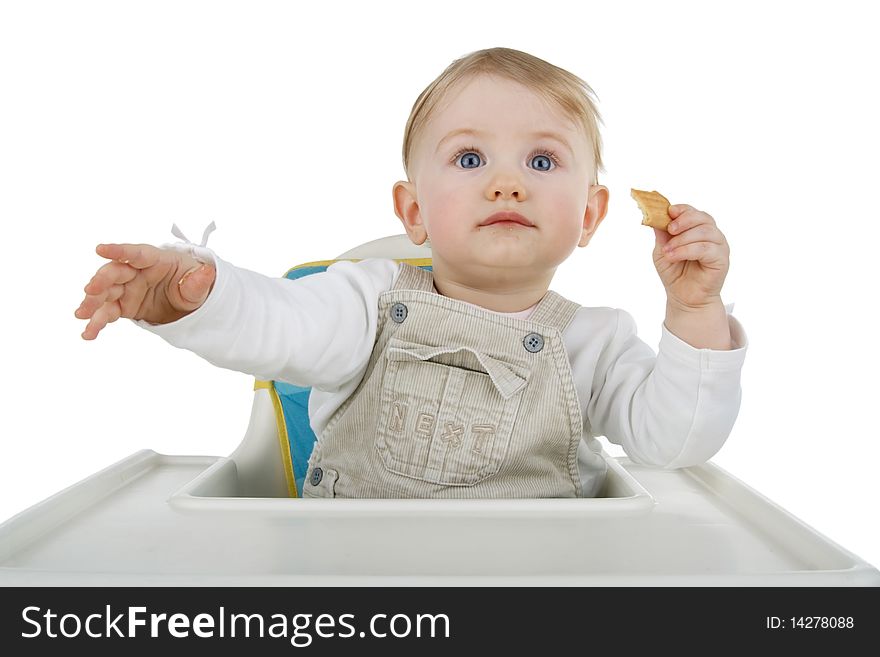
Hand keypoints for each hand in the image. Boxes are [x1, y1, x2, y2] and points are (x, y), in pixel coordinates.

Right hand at [75, 243, 215, 339]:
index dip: (118, 251)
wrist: (187, 300)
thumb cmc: (191, 282)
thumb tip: (208, 272)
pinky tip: (88, 333)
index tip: (100, 249)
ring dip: (92, 303)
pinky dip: (97, 323)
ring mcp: (127, 289)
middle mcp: (136, 272)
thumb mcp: (199, 284)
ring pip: (105, 294)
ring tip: (82, 315)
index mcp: (155, 260)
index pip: (136, 253)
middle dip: (101, 281)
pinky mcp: (123, 306)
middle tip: (90, 290)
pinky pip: (108, 313)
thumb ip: (198, 281)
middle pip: (115, 273)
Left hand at [652, 204, 729, 310]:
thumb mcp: (662, 251)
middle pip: (703, 218)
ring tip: (668, 251)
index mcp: (697, 229)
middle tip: (670, 229)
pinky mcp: (721, 259)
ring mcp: (718, 246)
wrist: (684, 298)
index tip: (669, 212)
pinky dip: (687, 250)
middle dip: (684, 221)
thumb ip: (662, 235)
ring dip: (682, 240)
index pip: (693, 212)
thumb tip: (656, 217)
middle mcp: (711, 235)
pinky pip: (706, 248)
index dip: (682, 210)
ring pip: (704, 232)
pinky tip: (674, 256)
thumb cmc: (675, 273)